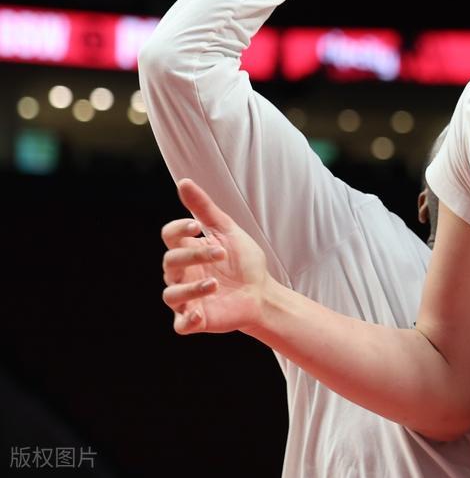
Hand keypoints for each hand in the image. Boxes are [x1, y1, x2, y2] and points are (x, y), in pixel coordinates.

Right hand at [161, 179, 272, 334]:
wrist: (262, 291)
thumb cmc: (242, 261)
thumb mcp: (227, 231)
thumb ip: (204, 209)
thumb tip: (183, 181)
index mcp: (188, 250)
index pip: (169, 236)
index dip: (178, 230)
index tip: (196, 226)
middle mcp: (182, 274)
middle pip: (170, 262)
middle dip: (194, 255)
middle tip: (221, 253)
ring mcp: (187, 297)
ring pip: (170, 294)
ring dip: (190, 288)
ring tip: (215, 283)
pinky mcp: (196, 319)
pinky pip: (181, 324)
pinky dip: (187, 321)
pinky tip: (200, 314)